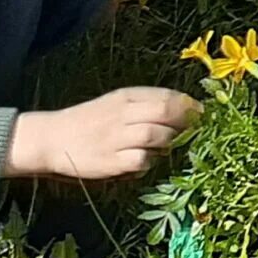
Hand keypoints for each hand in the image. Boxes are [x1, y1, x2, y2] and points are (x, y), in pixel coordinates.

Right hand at [8, 89, 196, 180]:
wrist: (53, 138)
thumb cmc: (91, 120)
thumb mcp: (117, 102)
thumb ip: (147, 103)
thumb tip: (185, 109)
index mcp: (126, 97)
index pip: (167, 96)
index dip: (190, 105)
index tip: (205, 113)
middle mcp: (122, 114)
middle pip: (166, 112)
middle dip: (188, 121)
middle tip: (198, 130)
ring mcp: (116, 138)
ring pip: (157, 135)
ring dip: (170, 141)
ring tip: (170, 145)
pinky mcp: (110, 161)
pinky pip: (141, 161)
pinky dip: (150, 161)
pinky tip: (146, 160)